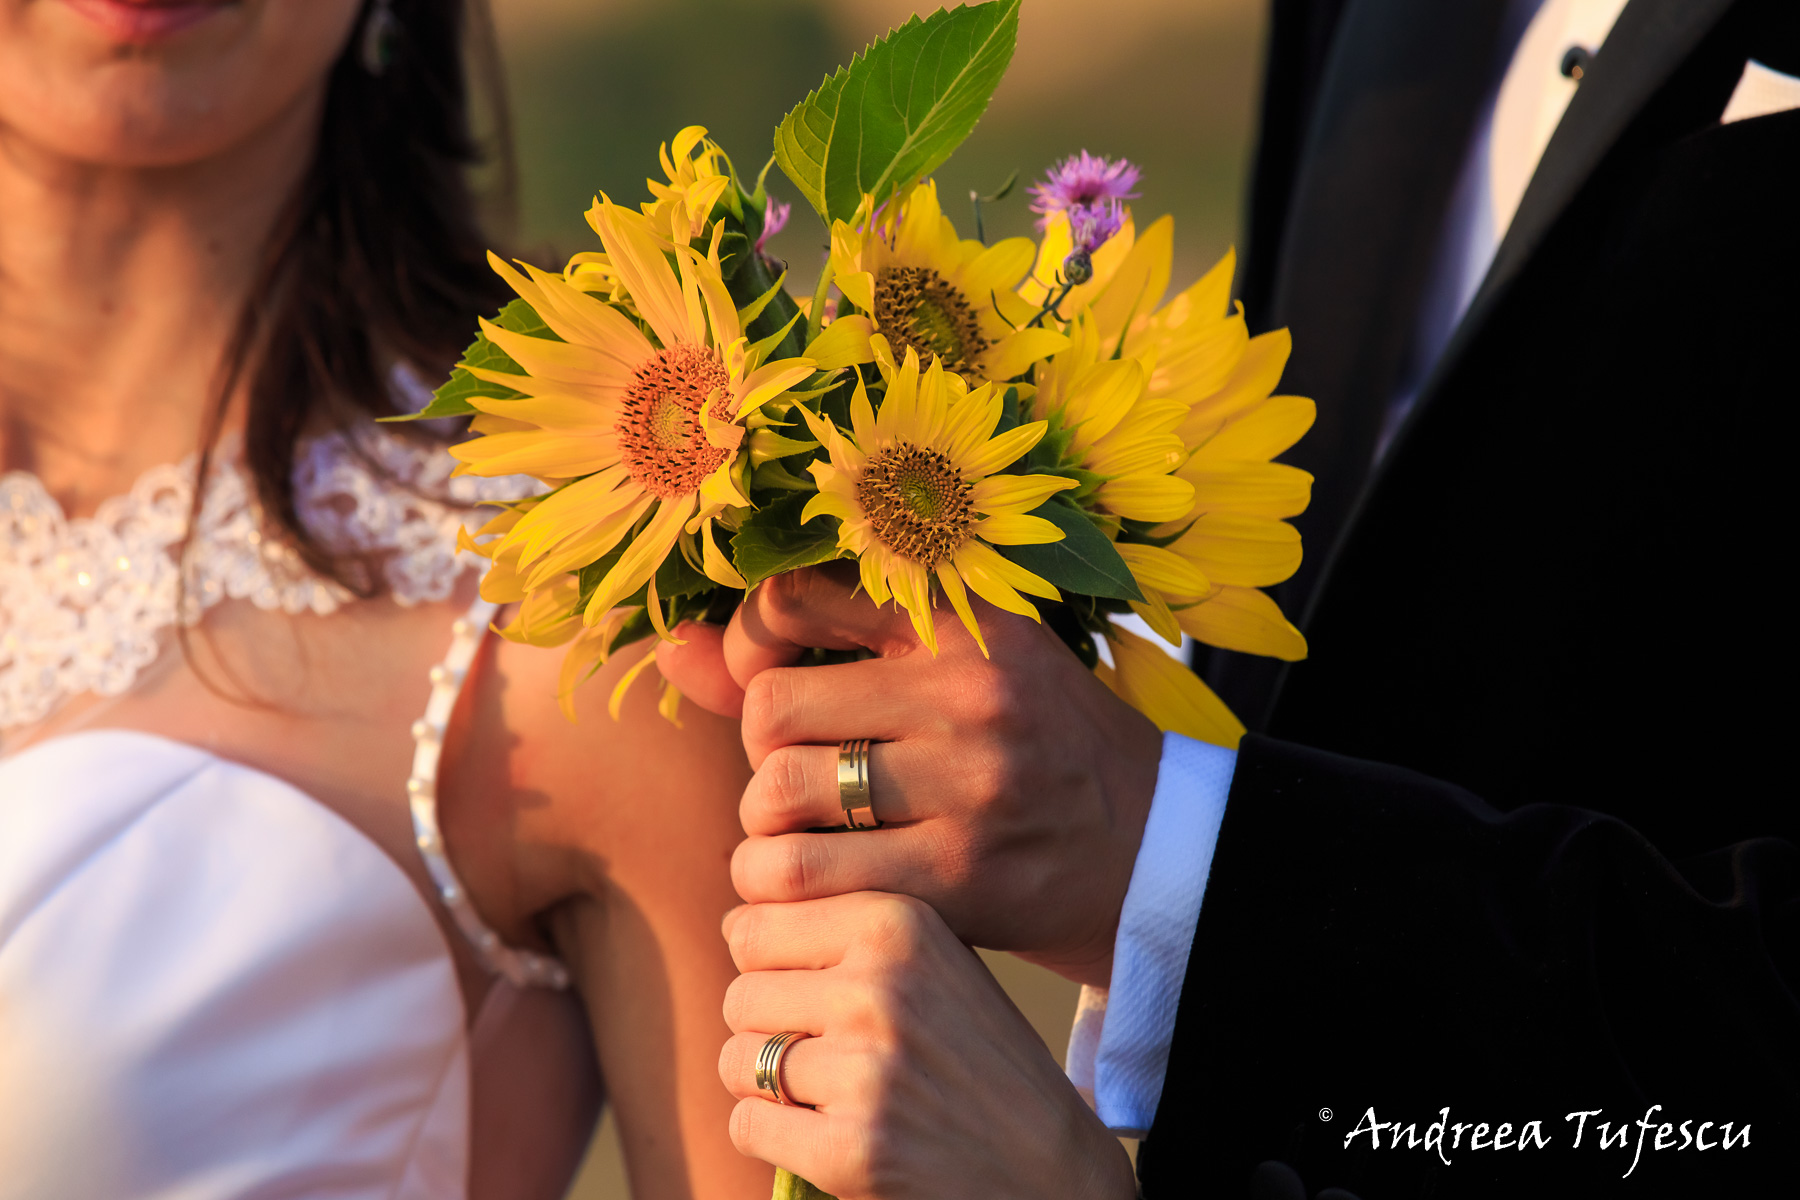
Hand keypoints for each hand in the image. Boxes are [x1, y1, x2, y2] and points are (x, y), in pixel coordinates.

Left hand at [657, 565, 1162, 985]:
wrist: (1152, 849)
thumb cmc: (1028, 748)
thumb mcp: (949, 671)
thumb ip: (810, 653)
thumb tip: (670, 648)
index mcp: (963, 620)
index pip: (792, 595)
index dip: (748, 643)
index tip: (766, 684)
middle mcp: (968, 690)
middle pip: (771, 710)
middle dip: (763, 757)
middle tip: (799, 785)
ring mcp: (967, 784)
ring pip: (777, 799)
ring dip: (764, 834)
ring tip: (800, 843)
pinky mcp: (959, 876)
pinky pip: (807, 880)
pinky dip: (782, 894)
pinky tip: (815, 895)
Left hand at [718, 892, 1135, 1199]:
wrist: (1052, 1173)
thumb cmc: (982, 1065)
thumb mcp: (938, 967)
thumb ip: (852, 935)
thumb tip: (735, 923)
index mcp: (900, 923)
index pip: (756, 923)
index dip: (768, 966)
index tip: (808, 994)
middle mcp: (882, 985)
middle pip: (740, 992)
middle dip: (765, 1029)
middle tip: (821, 1056)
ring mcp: (866, 1069)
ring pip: (736, 1059)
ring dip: (765, 1084)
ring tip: (827, 1096)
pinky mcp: (852, 1147)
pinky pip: (748, 1122)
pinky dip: (772, 1136)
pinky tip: (825, 1136)